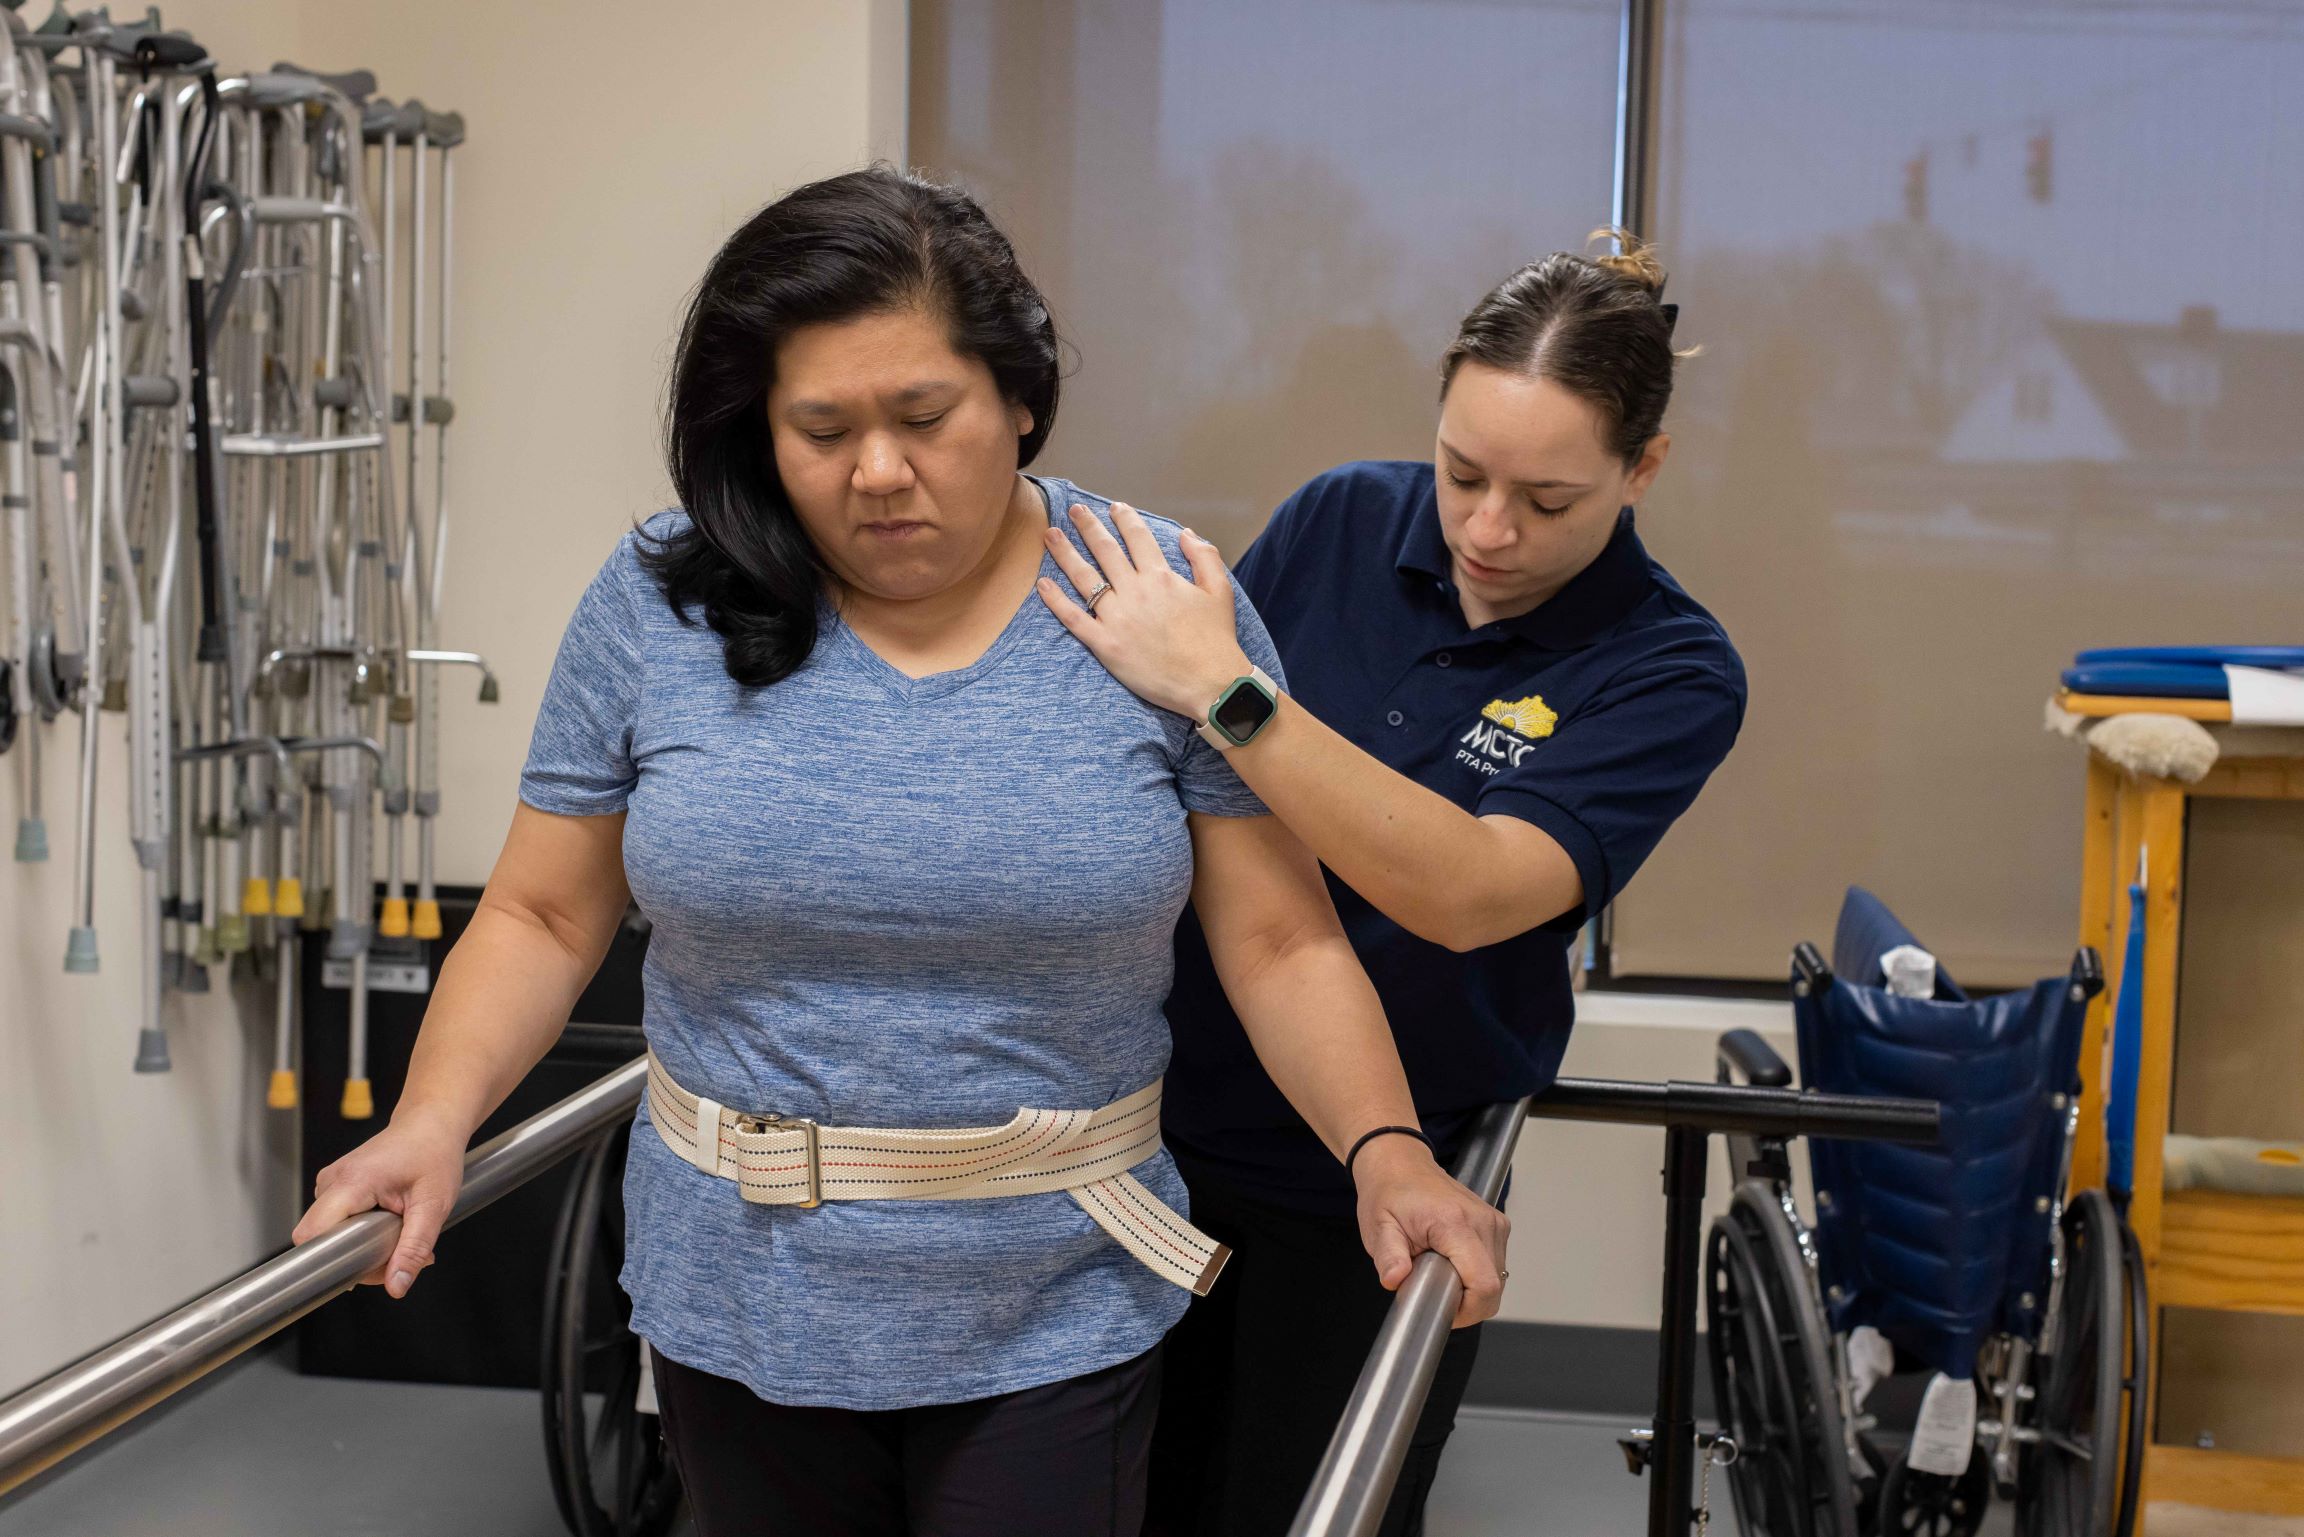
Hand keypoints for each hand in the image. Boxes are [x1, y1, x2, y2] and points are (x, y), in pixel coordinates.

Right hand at [290, 1110, 468, 1298]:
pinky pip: (337, 1222)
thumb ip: (414, 1248)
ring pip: (330, 1234)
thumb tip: (397, 1287)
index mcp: (351, 1182)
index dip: (331, 1261)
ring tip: (400, 1232)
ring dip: (363, 1245)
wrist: (431, 1123)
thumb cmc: (435, 1154)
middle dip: (358, 1257)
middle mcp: (332, 1180)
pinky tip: (388, 1223)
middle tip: (399, 1253)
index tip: (367, 1268)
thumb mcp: (434, 1205)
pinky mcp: (336, 1187)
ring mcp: (331, 1182)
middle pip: (320, 1240)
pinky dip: (361, 1232)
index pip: (312, 1235)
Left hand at [1036, 502, 1254, 721]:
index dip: (1124, 519)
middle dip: (1087, 526)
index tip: (1115, 507)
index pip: (1137, 538)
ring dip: (1064, 553)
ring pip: (1084, 577)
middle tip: (1074, 510)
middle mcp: (1135, 592)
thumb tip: (1185, 533)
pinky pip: (1074, 618)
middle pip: (1105, 550)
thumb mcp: (1220, 591)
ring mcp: (1117, 618)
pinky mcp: (1106, 645)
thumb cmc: (1216, 640)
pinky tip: (1042, 584)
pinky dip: (1055, 601)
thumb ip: (1204, 557)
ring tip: (1050, 534)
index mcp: (1161, 577)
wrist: (1209, 684)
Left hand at [1351, 1134, 1510, 1327]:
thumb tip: (1394, 1280)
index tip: (1444, 1310)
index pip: (1484, 1284)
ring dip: (1471, 1287)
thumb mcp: (1378, 1226)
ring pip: (1497, 1278)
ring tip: (1439, 1270)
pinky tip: (1452, 1261)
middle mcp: (1483, 1221)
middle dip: (1465, 1301)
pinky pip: (1495, 1264)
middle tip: (1432, 1287)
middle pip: (1493, 1287)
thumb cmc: (1389, 1192)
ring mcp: (1494, 1222)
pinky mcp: (1497, 1224)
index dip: (1467, 1310)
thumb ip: (1387, 1256)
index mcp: (1455, 1222)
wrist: (1401, 1164)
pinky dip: (1477, 1273)